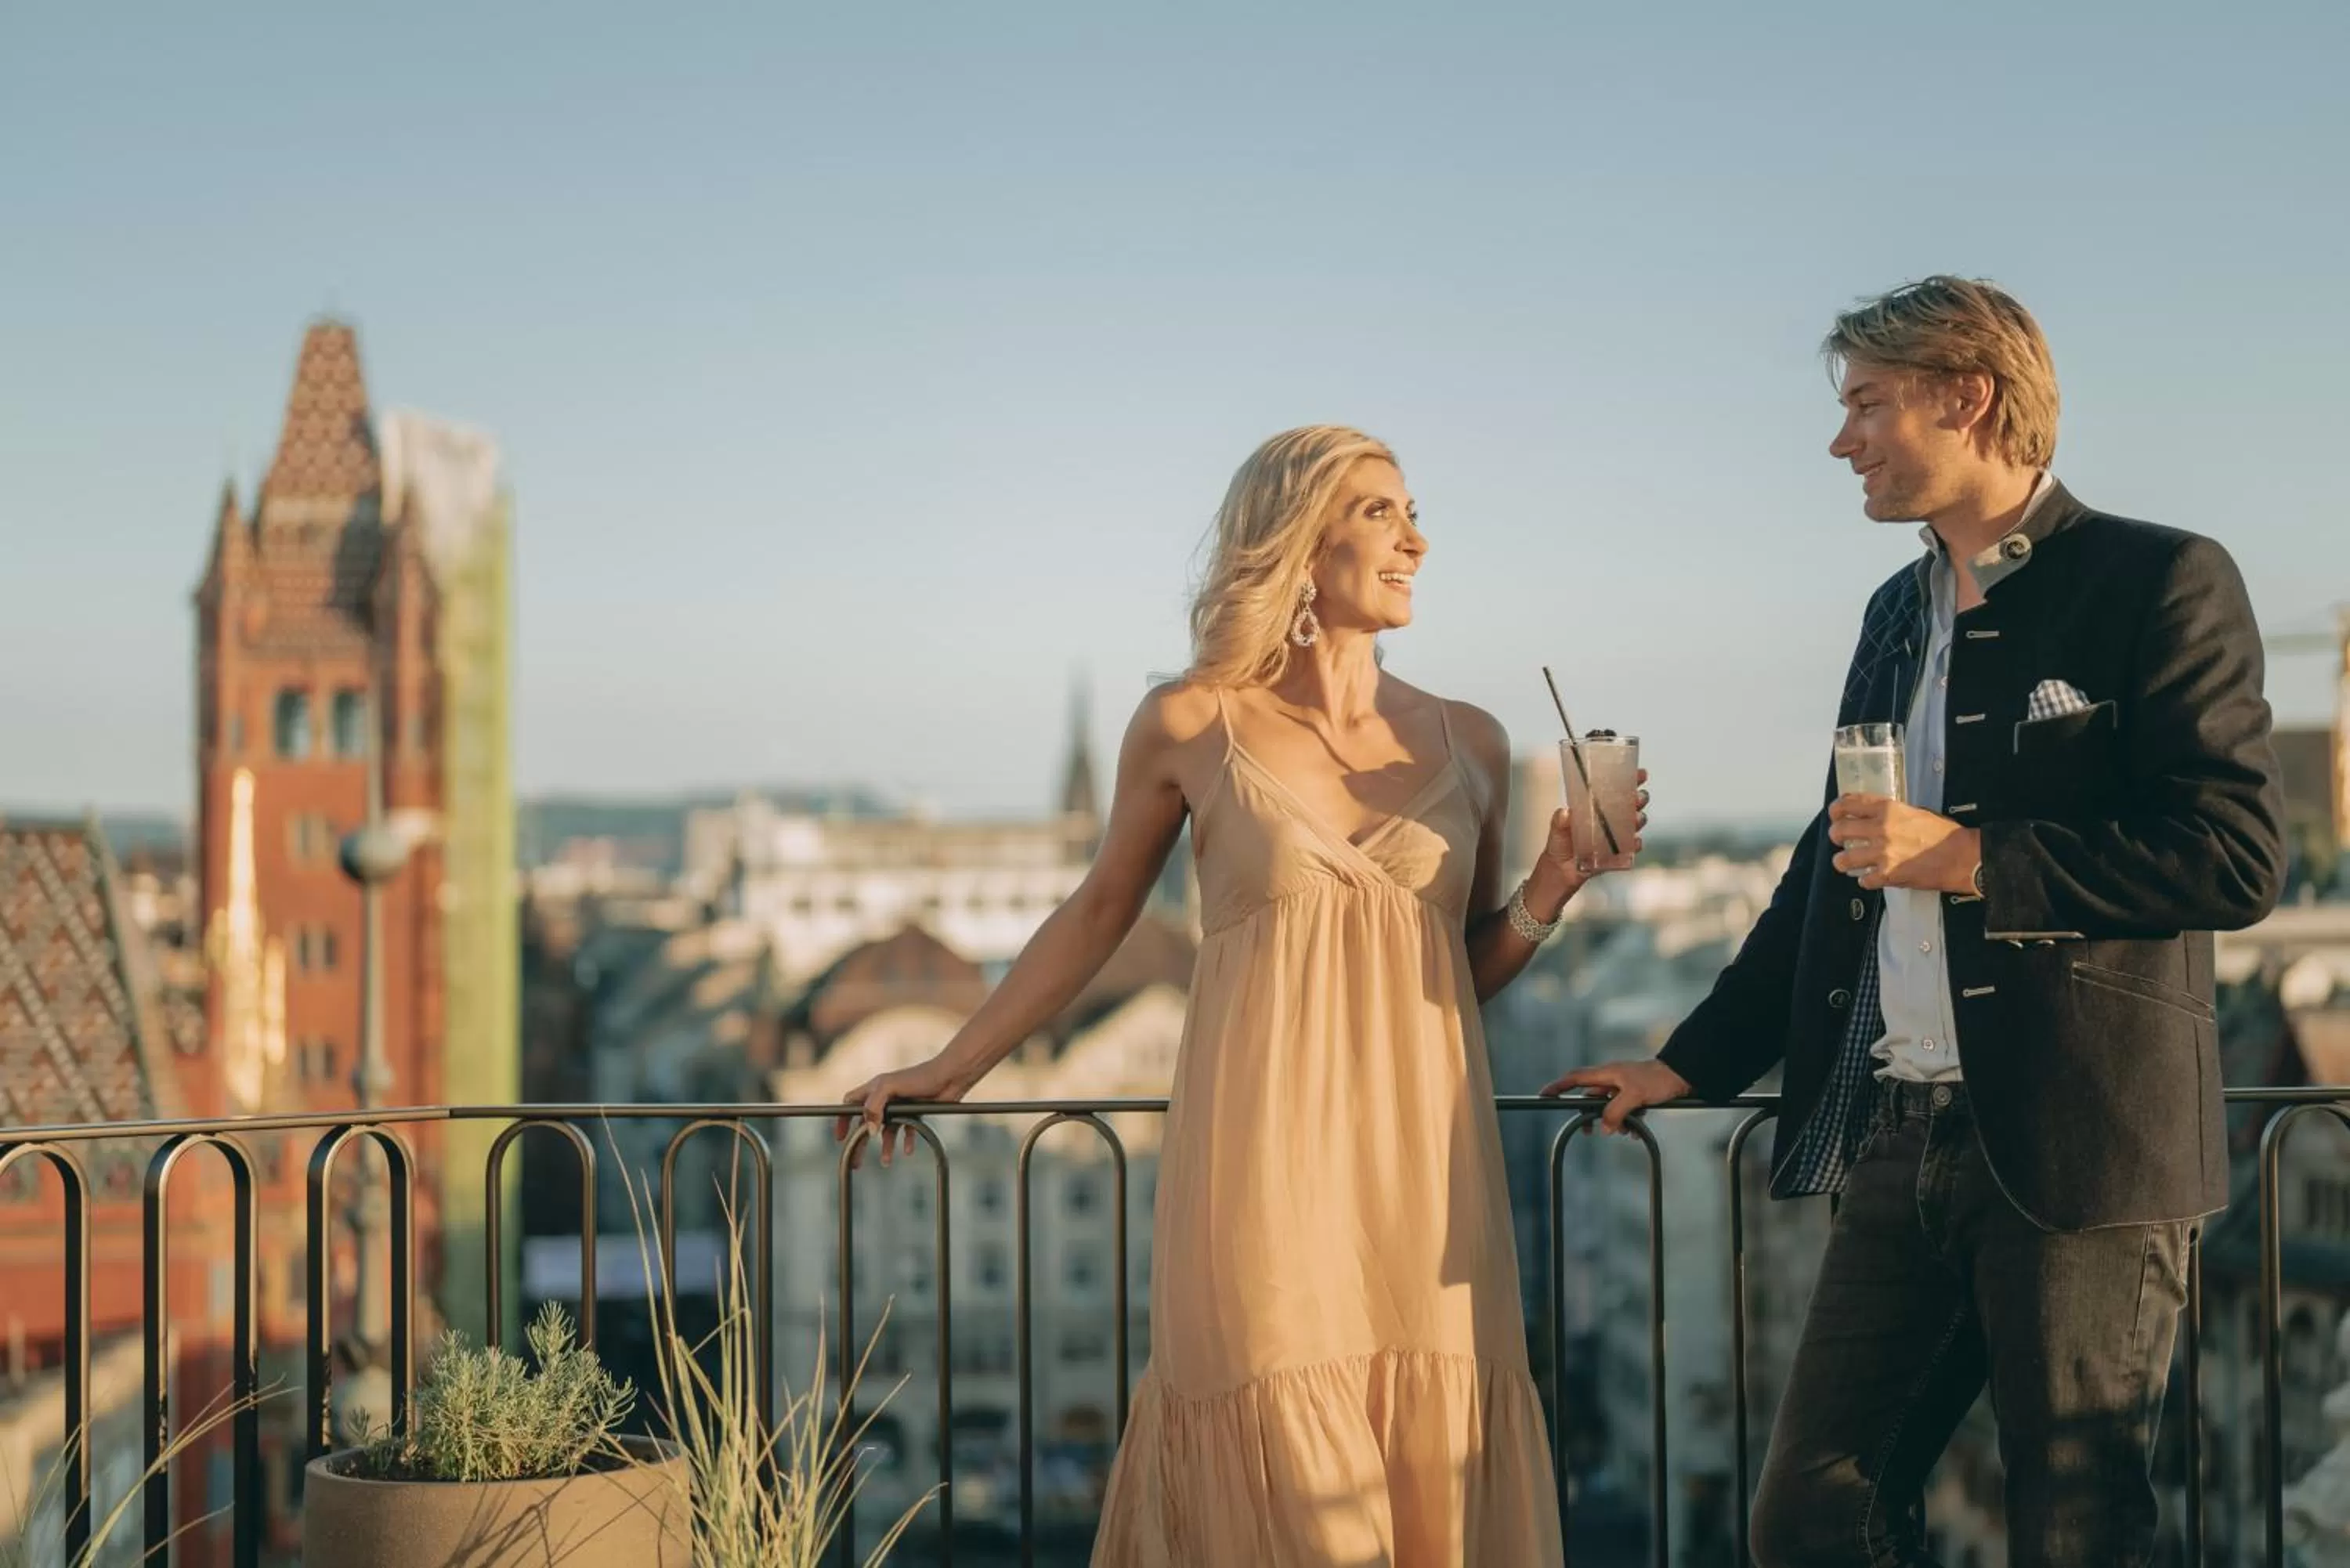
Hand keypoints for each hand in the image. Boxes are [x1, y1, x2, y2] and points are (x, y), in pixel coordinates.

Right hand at [834, 1054, 972, 1167]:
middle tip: (857, 1161)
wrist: (950, 1076)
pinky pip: (907, 1130)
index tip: (841, 1138)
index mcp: (875, 1088)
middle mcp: (886, 1097)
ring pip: (887, 1130)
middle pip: (867, 1122)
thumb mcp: (890, 1087)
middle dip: (861, 1142)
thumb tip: (868, 1130)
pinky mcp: (916, 1112)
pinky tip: (908, 1151)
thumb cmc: (920, 1076)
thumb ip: (874, 1106)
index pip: (851, 1104)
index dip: (843, 1120)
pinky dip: (906, 1141)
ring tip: (886, 1162)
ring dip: (886, 1146)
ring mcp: (901, 1106)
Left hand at [1531, 771, 1651, 911]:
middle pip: (1632, 804)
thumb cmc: (1560, 843)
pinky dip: (1635, 844)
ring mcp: (1617, 836)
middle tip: (1638, 796)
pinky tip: (1634, 842)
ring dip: (1639, 819)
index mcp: (1599, 807)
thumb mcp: (1557, 829)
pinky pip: (1632, 848)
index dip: (1631, 780)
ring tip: (1636, 818)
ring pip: (1635, 823)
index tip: (1641, 774)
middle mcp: (1612, 819)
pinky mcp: (1619, 853)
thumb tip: (1565, 813)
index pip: (1618, 789)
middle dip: (1639, 798)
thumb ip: (1560, 821)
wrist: (1561, 870)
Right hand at [1537, 1058, 1691, 1134]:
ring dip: (1615, 1121)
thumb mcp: (1634, 1096)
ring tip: (1625, 1130)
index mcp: (1607, 1073)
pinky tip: (1636, 1129)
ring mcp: (1623, 1087)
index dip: (1558, 1086)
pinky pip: (1624, 1111)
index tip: (1544, 1095)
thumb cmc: (1657, 1079)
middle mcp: (1612, 1079)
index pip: (1575, 1078)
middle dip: (1592, 1116)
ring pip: (1609, 1108)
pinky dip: (1628, 1121)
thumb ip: (1615, 1112)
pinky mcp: (1635, 1095)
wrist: (1681, 1075)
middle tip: (1590, 1132)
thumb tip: (1604, 1127)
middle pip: (1591, 1098)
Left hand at [1826, 796, 1980, 893]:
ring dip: (1842, 861)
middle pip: (1840, 830)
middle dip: (1835, 835)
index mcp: (1888, 809)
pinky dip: (1865, 880)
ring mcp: (1882, 853)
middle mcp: (1881, 829)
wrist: (1962, 857)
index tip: (1834, 814)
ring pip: (1844, 859)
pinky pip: (1863, 880)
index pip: (1849, 803)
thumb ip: (1891, 814)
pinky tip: (1871, 877)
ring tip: (1845, 862)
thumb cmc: (1944, 834)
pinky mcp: (1888, 875)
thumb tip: (1872, 816)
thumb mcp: (1915, 812)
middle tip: (1838, 839)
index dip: (1836, 809)